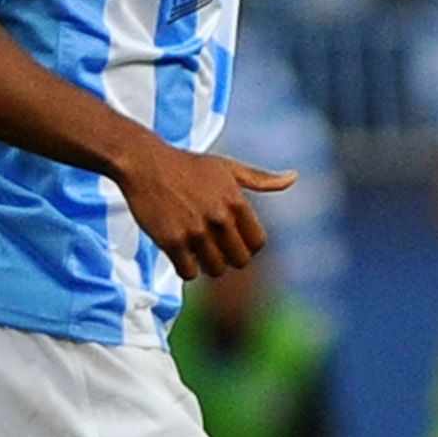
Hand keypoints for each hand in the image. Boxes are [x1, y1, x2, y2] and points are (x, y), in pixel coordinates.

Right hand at [118, 142, 294, 278]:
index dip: (247, 246)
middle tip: (212, 246)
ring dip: (206, 264)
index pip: (258, 244)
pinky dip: (185, 267)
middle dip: (228, 258)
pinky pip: (189, 273)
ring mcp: (196, 231)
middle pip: (240, 261)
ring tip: (195, 247)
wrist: (143, 163)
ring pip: (215, 270)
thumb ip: (261, 179)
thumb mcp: (228, 167)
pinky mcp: (171, 241)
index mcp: (236, 202)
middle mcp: (219, 217)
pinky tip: (179, 251)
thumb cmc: (187, 165)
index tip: (232, 240)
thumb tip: (293, 178)